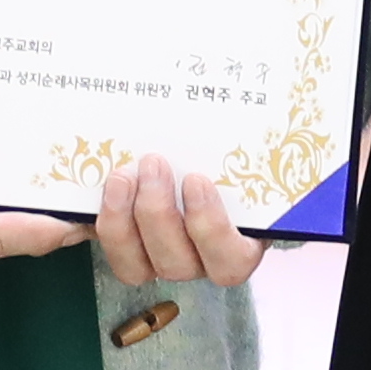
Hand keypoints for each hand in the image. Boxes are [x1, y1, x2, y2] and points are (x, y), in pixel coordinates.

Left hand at [89, 152, 262, 291]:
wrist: (190, 156)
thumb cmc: (226, 156)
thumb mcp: (241, 152)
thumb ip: (246, 147)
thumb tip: (269, 102)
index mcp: (238, 243)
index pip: (231, 261)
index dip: (209, 228)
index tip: (197, 181)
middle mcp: (198, 260)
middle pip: (178, 263)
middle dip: (158, 213)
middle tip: (154, 163)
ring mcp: (158, 257)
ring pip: (138, 266)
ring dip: (124, 220)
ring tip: (123, 174)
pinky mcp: (125, 247)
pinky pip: (110, 250)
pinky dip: (101, 220)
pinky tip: (101, 185)